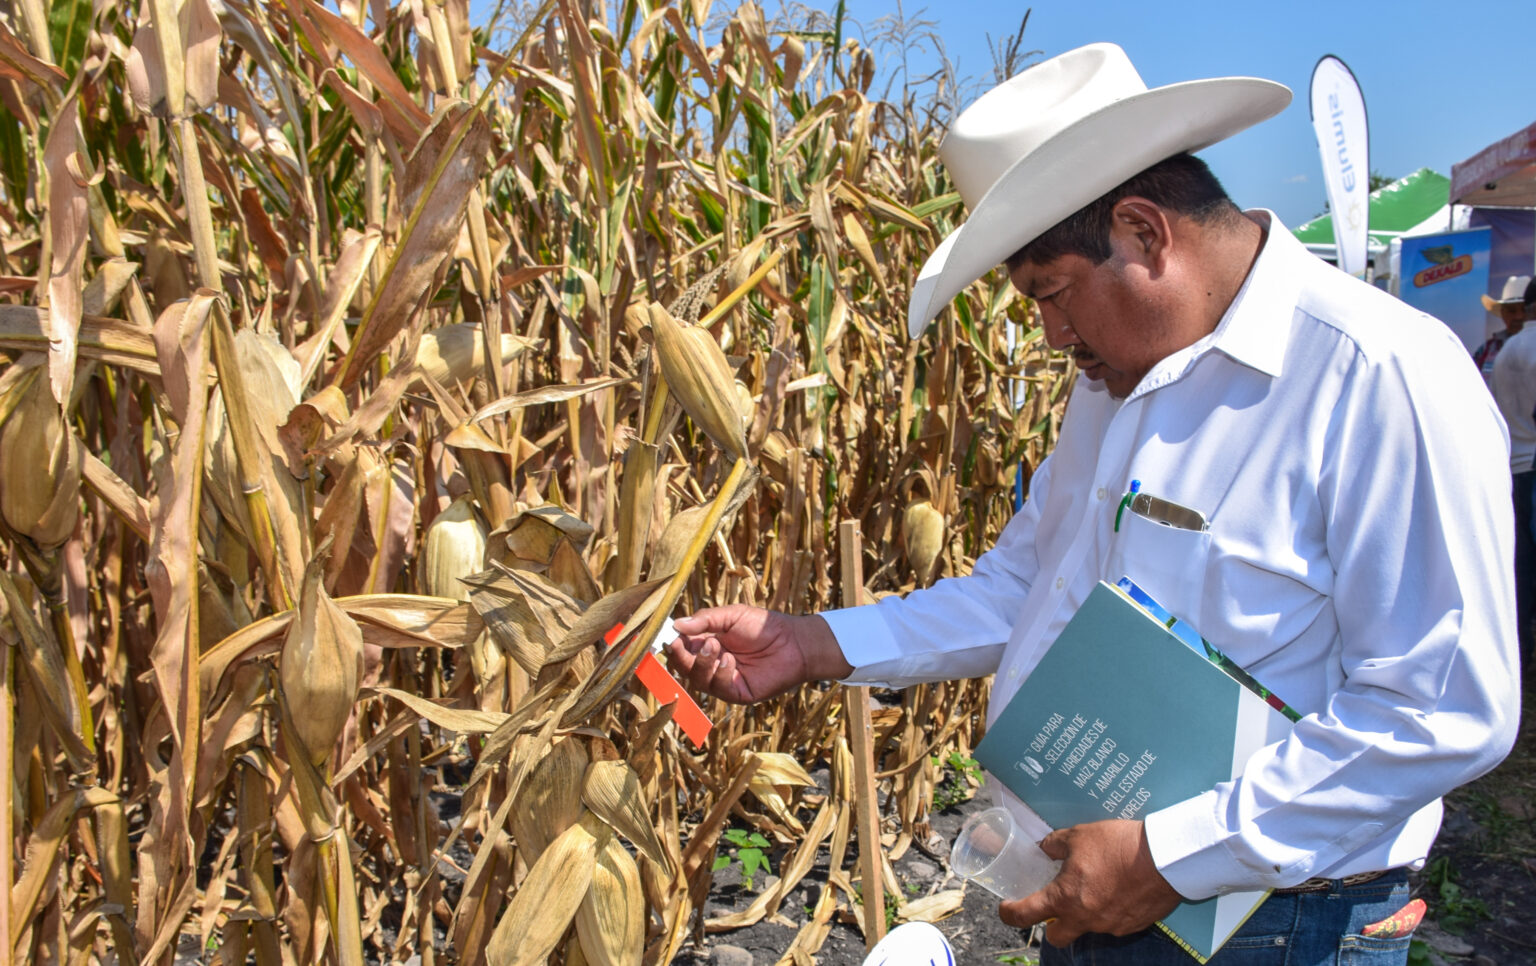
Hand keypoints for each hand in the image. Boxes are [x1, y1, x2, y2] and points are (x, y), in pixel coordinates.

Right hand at [666, 606, 852, 703]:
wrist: (793, 642)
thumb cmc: (763, 626)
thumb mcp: (731, 616)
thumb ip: (705, 620)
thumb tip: (676, 625)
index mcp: (706, 644)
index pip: (681, 649)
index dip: (671, 645)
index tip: (666, 638)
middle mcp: (711, 664)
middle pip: (684, 668)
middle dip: (680, 657)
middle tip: (681, 644)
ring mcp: (723, 680)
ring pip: (698, 680)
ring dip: (702, 663)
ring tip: (715, 647)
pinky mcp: (737, 693)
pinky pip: (719, 688)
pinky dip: (721, 673)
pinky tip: (731, 660)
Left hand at [998, 820, 1181, 946]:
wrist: (1165, 859)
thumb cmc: (1118, 845)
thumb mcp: (1079, 835)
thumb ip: (1056, 844)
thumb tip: (1045, 848)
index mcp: (1065, 898)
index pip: (1025, 916)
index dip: (1009, 914)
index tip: (1005, 908)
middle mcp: (1084, 919)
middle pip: (1056, 938)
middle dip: (1050, 926)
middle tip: (1052, 906)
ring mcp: (1109, 926)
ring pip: (1087, 928)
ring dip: (1083, 914)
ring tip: (1093, 888)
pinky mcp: (1132, 926)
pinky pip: (1112, 924)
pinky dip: (1108, 910)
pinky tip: (1116, 890)